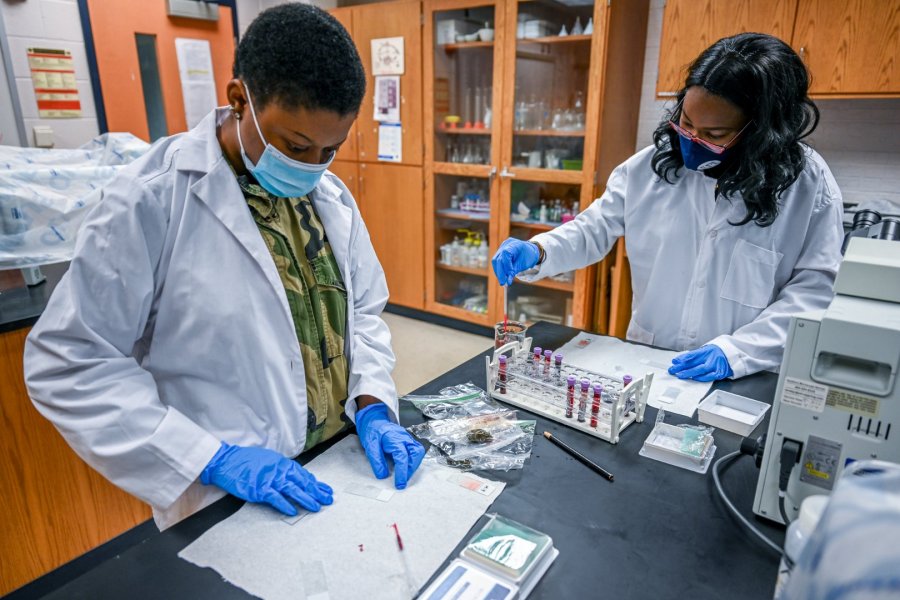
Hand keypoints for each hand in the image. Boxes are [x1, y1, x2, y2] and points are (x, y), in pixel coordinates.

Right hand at [200, 443, 332, 515]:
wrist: (227, 461)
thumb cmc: (248, 461)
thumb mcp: (270, 460)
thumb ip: (283, 469)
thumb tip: (297, 478)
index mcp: (283, 463)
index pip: (304, 475)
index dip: (316, 484)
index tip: (326, 490)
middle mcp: (279, 470)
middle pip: (302, 482)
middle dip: (317, 492)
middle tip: (328, 500)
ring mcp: (270, 479)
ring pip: (293, 489)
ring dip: (306, 498)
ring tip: (316, 506)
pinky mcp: (259, 488)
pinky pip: (275, 497)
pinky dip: (285, 504)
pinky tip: (293, 510)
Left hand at [355, 403, 424, 489]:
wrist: (374, 420)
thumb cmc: (372, 431)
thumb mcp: (370, 446)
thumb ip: (376, 461)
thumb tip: (383, 475)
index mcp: (394, 437)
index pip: (402, 456)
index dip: (402, 472)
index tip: (399, 484)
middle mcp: (404, 437)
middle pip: (416, 453)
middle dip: (411, 468)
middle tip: (403, 480)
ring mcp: (408, 438)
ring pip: (418, 452)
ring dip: (413, 465)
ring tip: (405, 474)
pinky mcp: (409, 441)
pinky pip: (416, 451)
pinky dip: (413, 461)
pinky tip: (406, 467)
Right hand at [491, 238, 540, 285]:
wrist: (530, 251)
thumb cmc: (528, 257)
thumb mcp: (524, 264)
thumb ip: (514, 271)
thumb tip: (507, 282)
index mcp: (514, 244)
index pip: (505, 254)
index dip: (506, 266)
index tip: (509, 276)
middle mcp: (506, 244)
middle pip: (498, 259)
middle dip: (500, 272)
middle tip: (503, 283)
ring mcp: (501, 248)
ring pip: (495, 261)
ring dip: (498, 272)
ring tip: (503, 281)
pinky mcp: (499, 252)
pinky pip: (496, 262)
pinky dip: (499, 270)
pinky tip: (502, 277)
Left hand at [668, 345, 733, 381]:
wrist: (734, 355)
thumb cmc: (717, 354)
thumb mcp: (705, 351)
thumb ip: (693, 356)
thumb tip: (679, 360)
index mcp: (706, 350)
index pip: (692, 355)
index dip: (682, 358)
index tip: (674, 361)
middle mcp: (710, 357)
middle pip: (694, 362)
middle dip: (682, 367)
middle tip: (673, 370)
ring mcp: (716, 364)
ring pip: (701, 369)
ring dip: (689, 373)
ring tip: (680, 375)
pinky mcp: (721, 372)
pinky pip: (710, 376)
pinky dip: (702, 377)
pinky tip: (695, 378)